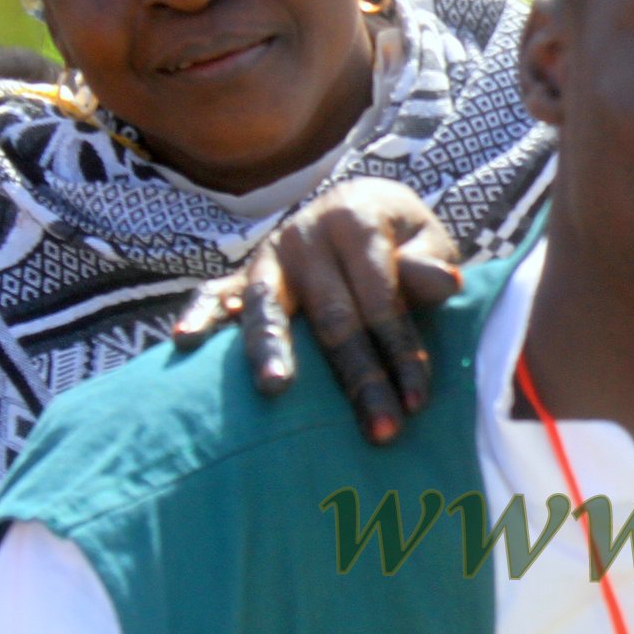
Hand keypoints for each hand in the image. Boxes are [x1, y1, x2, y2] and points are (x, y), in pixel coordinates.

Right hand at [171, 179, 461, 443]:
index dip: (401, 350)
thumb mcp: (425, 237)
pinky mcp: (243, 274)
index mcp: (355, 218)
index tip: (417, 403)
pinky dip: (200, 315)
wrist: (357, 204)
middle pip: (332, 316)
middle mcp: (306, 234)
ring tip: (276, 389)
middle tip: (379, 430)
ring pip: (268, 308)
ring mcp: (269, 254)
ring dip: (271, 351)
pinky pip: (215, 293)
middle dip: (358, 377)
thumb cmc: (401, 238)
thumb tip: (448, 282)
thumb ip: (428, 263)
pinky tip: (185, 341)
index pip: (381, 296)